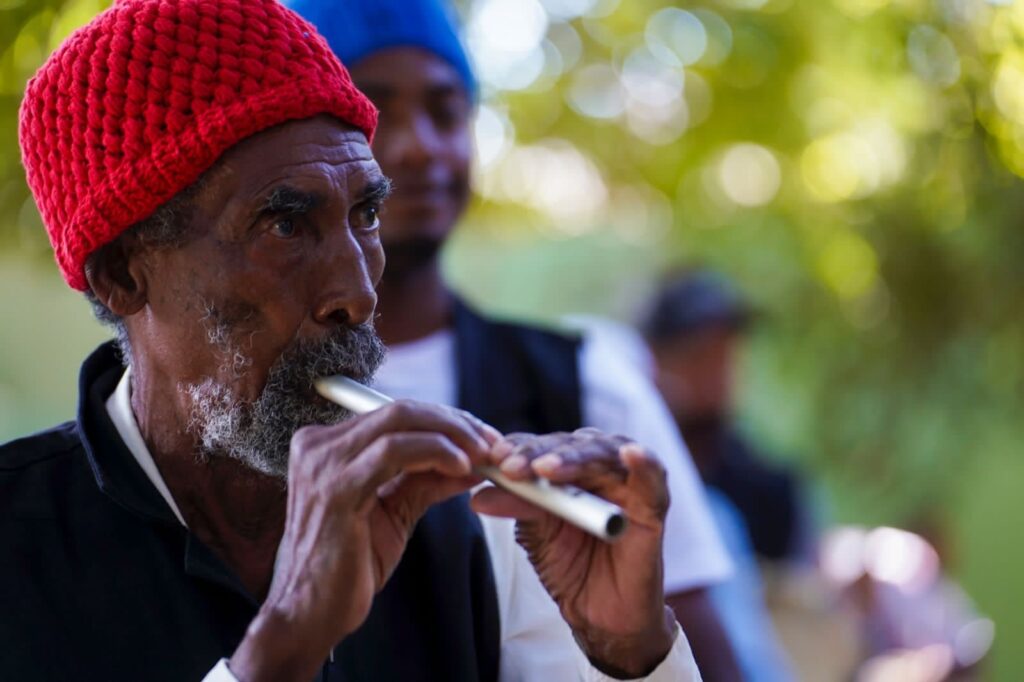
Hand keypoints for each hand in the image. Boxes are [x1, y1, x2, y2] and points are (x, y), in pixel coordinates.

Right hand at [229, 401, 498, 681]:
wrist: (308, 615)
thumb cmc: (348, 567)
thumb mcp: (395, 511)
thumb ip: (428, 480)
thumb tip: (475, 462)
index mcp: (326, 445)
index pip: (395, 414)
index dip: (444, 420)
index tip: (483, 437)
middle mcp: (318, 445)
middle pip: (400, 410)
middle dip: (454, 422)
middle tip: (492, 442)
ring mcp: (323, 463)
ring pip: (399, 420)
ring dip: (451, 434)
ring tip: (483, 455)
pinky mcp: (336, 488)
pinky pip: (394, 451)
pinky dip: (435, 452)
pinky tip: (460, 468)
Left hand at [472, 428, 675, 677]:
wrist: (601, 614)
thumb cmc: (571, 566)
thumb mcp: (537, 534)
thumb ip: (518, 507)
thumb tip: (477, 496)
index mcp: (570, 467)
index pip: (544, 445)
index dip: (519, 447)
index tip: (493, 458)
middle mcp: (600, 467)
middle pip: (572, 444)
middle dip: (539, 453)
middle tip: (512, 467)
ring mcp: (628, 483)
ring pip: (605, 455)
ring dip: (576, 458)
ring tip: (548, 468)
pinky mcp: (654, 507)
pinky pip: (654, 478)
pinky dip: (644, 464)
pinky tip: (631, 454)